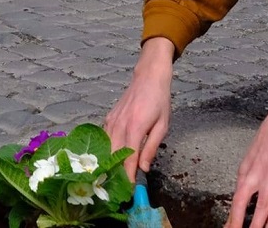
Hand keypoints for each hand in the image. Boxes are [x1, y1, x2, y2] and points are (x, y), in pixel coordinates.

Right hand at [104, 37, 174, 181]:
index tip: (128, 192)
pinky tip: (109, 160)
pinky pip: (105, 139)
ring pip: (106, 149)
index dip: (127, 177)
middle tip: (118, 191)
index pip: (128, 159)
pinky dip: (106, 151)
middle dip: (115, 174)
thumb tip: (143, 169)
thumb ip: (152, 147)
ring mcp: (111, 121)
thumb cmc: (159, 100)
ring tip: (113, 180)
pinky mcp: (107, 118)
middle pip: (113, 156)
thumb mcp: (162, 125)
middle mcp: (119, 125)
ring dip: (109, 164)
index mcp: (135, 127)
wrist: (148, 76)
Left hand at [225, 112, 267, 227]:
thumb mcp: (256, 149)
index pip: (236, 197)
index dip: (233, 214)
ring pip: (260, 208)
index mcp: (246, 167)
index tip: (229, 225)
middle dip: (236, 223)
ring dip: (256, 226)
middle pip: (240, 204)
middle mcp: (254, 173)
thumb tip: (252, 181)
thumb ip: (253, 167)